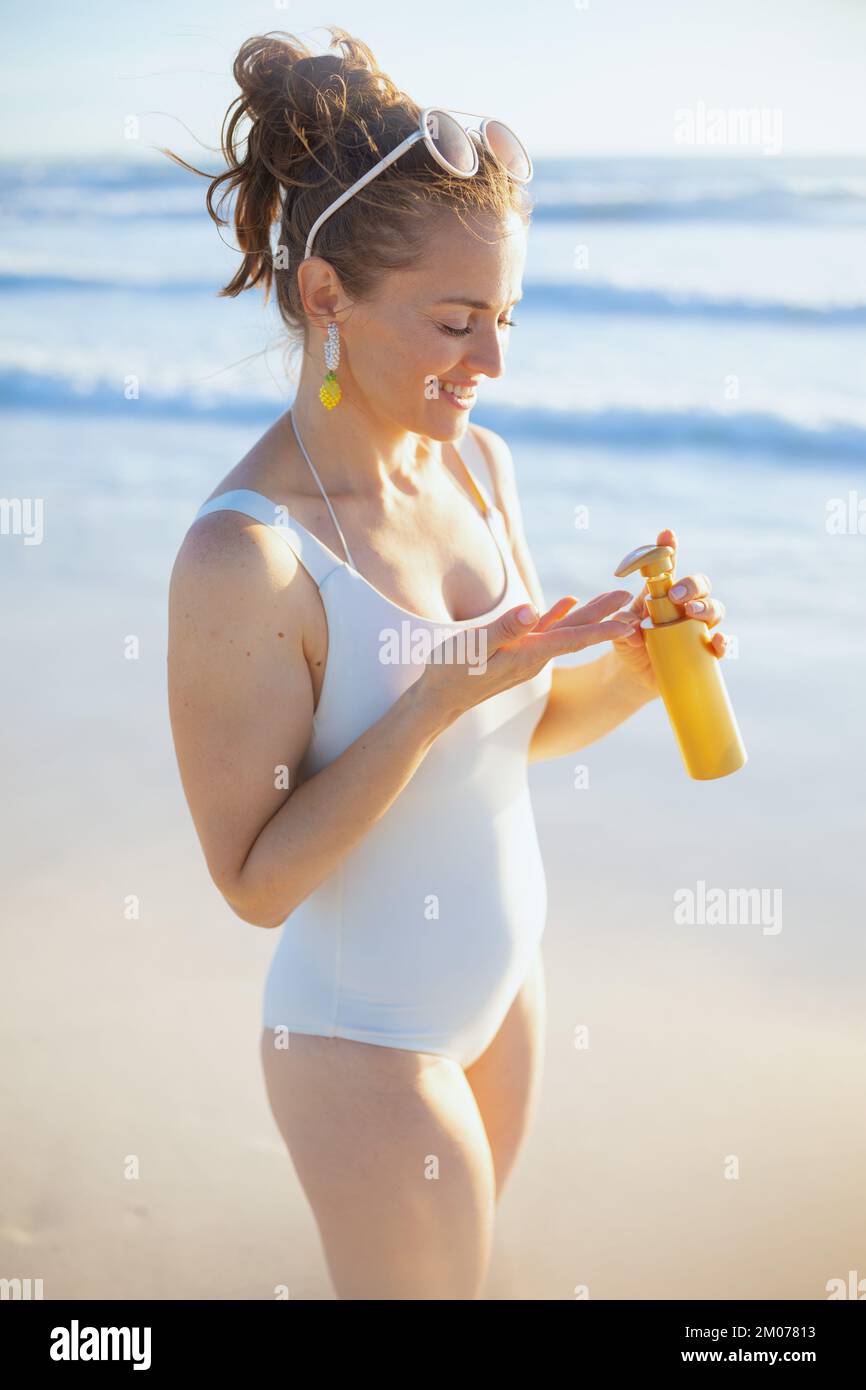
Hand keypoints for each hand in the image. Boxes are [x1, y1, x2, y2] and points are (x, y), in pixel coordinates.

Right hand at [417, 590, 638, 723]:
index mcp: (528, 654)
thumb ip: (504, 628)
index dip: (602, 629)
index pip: (573, 639)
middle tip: (630, 597)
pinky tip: (567, 603)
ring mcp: (525, 655)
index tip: (628, 622)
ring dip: (589, 614)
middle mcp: (534, 657)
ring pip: (564, 630)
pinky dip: (558, 615)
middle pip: (576, 632)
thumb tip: (533, 610)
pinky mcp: (515, 652)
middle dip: (604, 615)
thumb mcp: (474, 647)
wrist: (439, 700)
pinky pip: (543, 631)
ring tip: (611, 599)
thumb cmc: (451, 672)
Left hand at [607, 528, 728, 697]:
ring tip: (692, 613)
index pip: (668, 567)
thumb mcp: (617, 633)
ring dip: (707, 607)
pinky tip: (716, 642)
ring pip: (714, 609)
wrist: (634, 675)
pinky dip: (722, 642)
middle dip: (692, 585)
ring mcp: (697, 627)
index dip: (669, 549)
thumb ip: (621, 625)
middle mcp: (684, 606)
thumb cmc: (627, 644)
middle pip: (699, 585)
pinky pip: (720, 644)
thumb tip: (634, 630)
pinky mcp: (704, 651)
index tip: (667, 536)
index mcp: (662, 594)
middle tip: (676, 595)